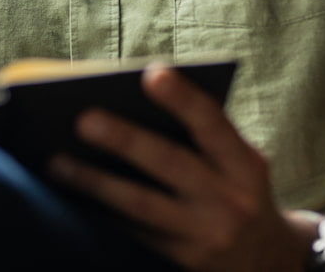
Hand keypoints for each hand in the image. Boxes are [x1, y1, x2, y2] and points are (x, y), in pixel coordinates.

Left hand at [50, 64, 309, 271]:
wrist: (269, 263)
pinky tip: (68, 197)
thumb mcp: (237, 163)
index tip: (151, 73)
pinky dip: (99, 214)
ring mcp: (204, 237)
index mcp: (244, 165)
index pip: (213, 124)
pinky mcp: (181, 263)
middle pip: (171, 165)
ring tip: (56, 162)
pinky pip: (132, 236)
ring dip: (95, 183)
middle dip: (126, 141)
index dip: (184, 99)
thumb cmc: (237, 191)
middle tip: (82, 119)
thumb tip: (128, 101)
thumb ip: (200, 135)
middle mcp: (229, 201)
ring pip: (141, 206)